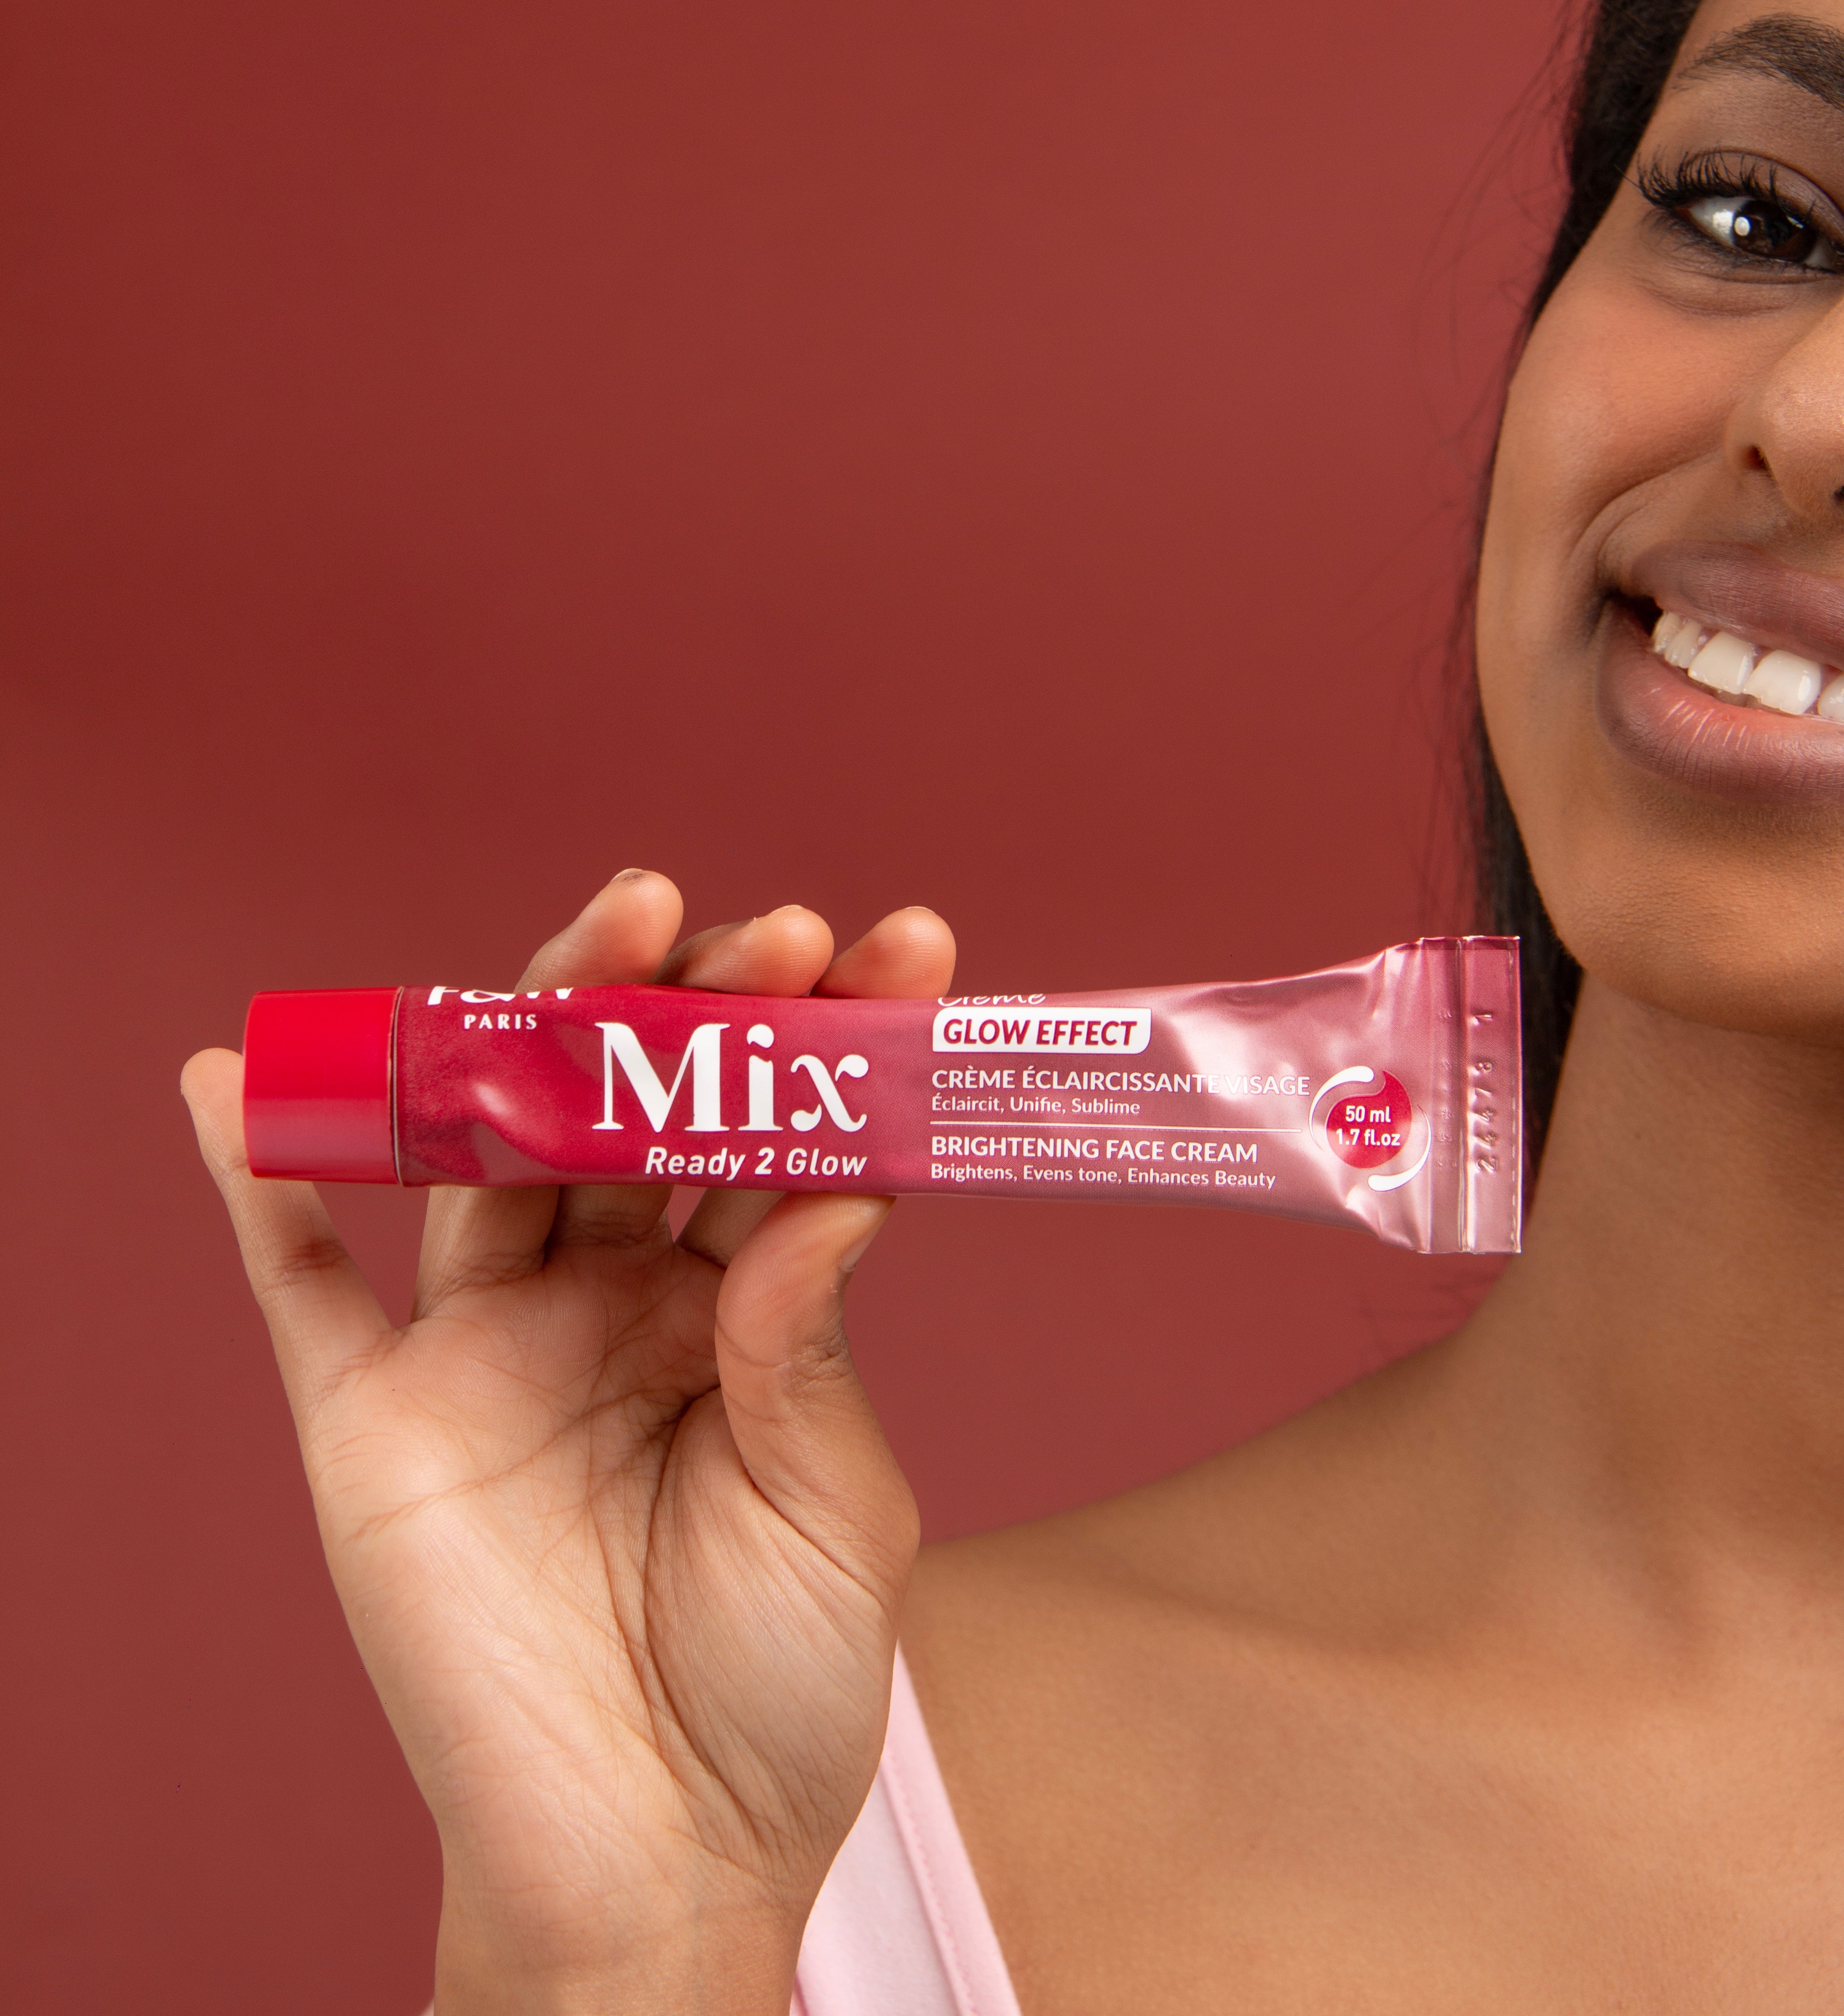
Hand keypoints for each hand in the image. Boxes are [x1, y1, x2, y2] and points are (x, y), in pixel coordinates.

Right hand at [183, 871, 954, 2014]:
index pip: (778, 1134)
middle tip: (772, 931)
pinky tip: (227, 1082)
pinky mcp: (376, 1417)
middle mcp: (608, 1295)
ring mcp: (487, 1343)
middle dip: (702, 1007)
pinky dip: (255, 1185)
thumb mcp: (833, 1505)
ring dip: (536, 1028)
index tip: (906, 948)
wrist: (663, 1861)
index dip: (836, 1040)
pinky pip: (300, 1288)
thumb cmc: (776, 1685)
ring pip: (496, 1148)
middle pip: (637, 1107)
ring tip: (616, 916)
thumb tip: (832, 1185)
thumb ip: (810, 1343)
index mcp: (733, 1303)